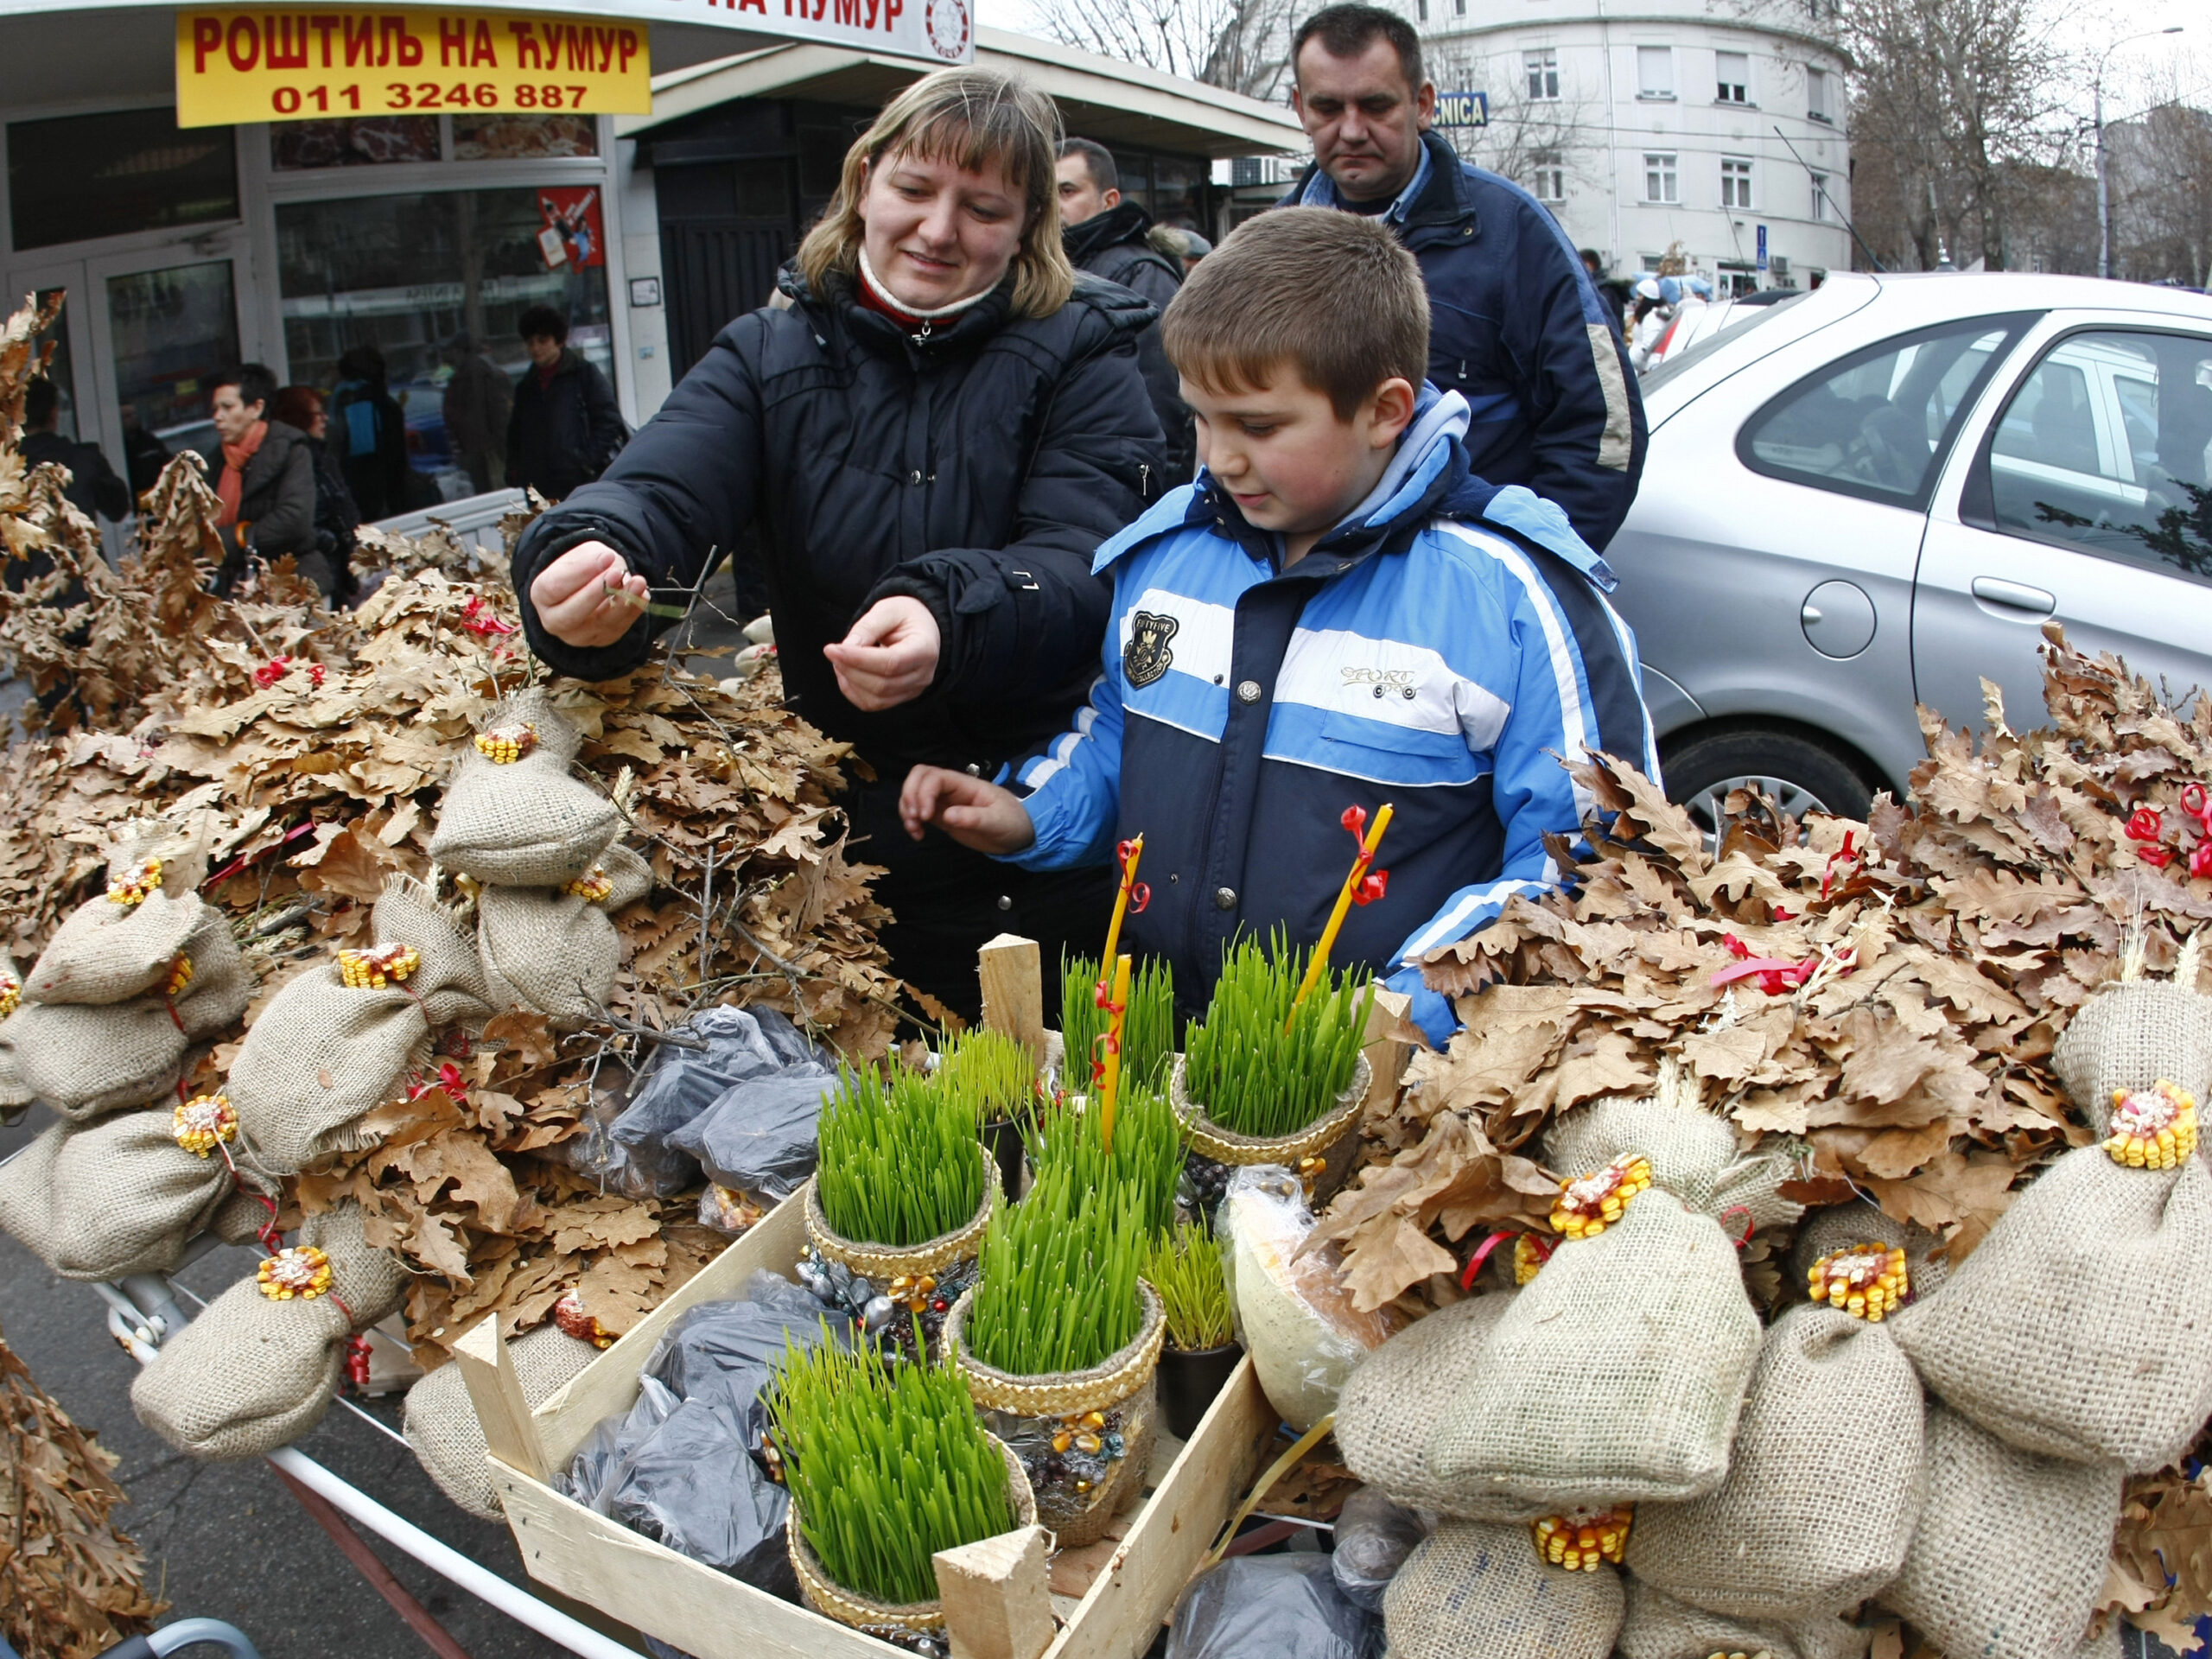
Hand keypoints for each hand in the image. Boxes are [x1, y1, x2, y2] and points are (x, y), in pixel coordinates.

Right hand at [529, 542, 648, 648]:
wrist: (588, 586)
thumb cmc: (580, 569)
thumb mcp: (581, 555)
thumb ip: (589, 559)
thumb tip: (606, 561)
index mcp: (542, 595)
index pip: (555, 587)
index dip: (581, 572)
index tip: (606, 557)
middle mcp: (555, 621)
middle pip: (572, 614)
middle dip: (597, 593)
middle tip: (616, 573)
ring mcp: (579, 635)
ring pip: (601, 624)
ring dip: (623, 602)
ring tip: (638, 582)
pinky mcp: (602, 640)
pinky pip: (619, 628)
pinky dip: (634, 611)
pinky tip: (643, 595)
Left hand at [824, 597, 940, 711]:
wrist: (920, 629)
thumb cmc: (904, 617)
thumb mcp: (888, 610)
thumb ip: (868, 626)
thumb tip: (846, 648)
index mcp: (925, 649)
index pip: (891, 663)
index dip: (859, 659)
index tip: (832, 649)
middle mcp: (923, 675)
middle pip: (882, 685)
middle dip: (850, 669)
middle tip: (831, 651)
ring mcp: (913, 690)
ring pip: (875, 699)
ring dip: (849, 681)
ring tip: (839, 659)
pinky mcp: (900, 697)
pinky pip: (872, 704)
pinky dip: (852, 690)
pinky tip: (845, 672)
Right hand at [899, 765, 1036, 854]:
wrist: (1019, 834)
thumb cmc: (1013, 822)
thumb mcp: (997, 822)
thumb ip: (973, 818)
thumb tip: (946, 815)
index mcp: (966, 785)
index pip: (935, 777)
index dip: (924, 792)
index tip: (926, 816)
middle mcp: (952, 789)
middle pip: (919, 776)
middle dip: (910, 795)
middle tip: (915, 819)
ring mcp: (945, 801)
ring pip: (915, 792)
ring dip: (907, 808)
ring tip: (914, 829)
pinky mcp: (941, 816)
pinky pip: (919, 810)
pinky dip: (912, 820)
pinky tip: (918, 835)